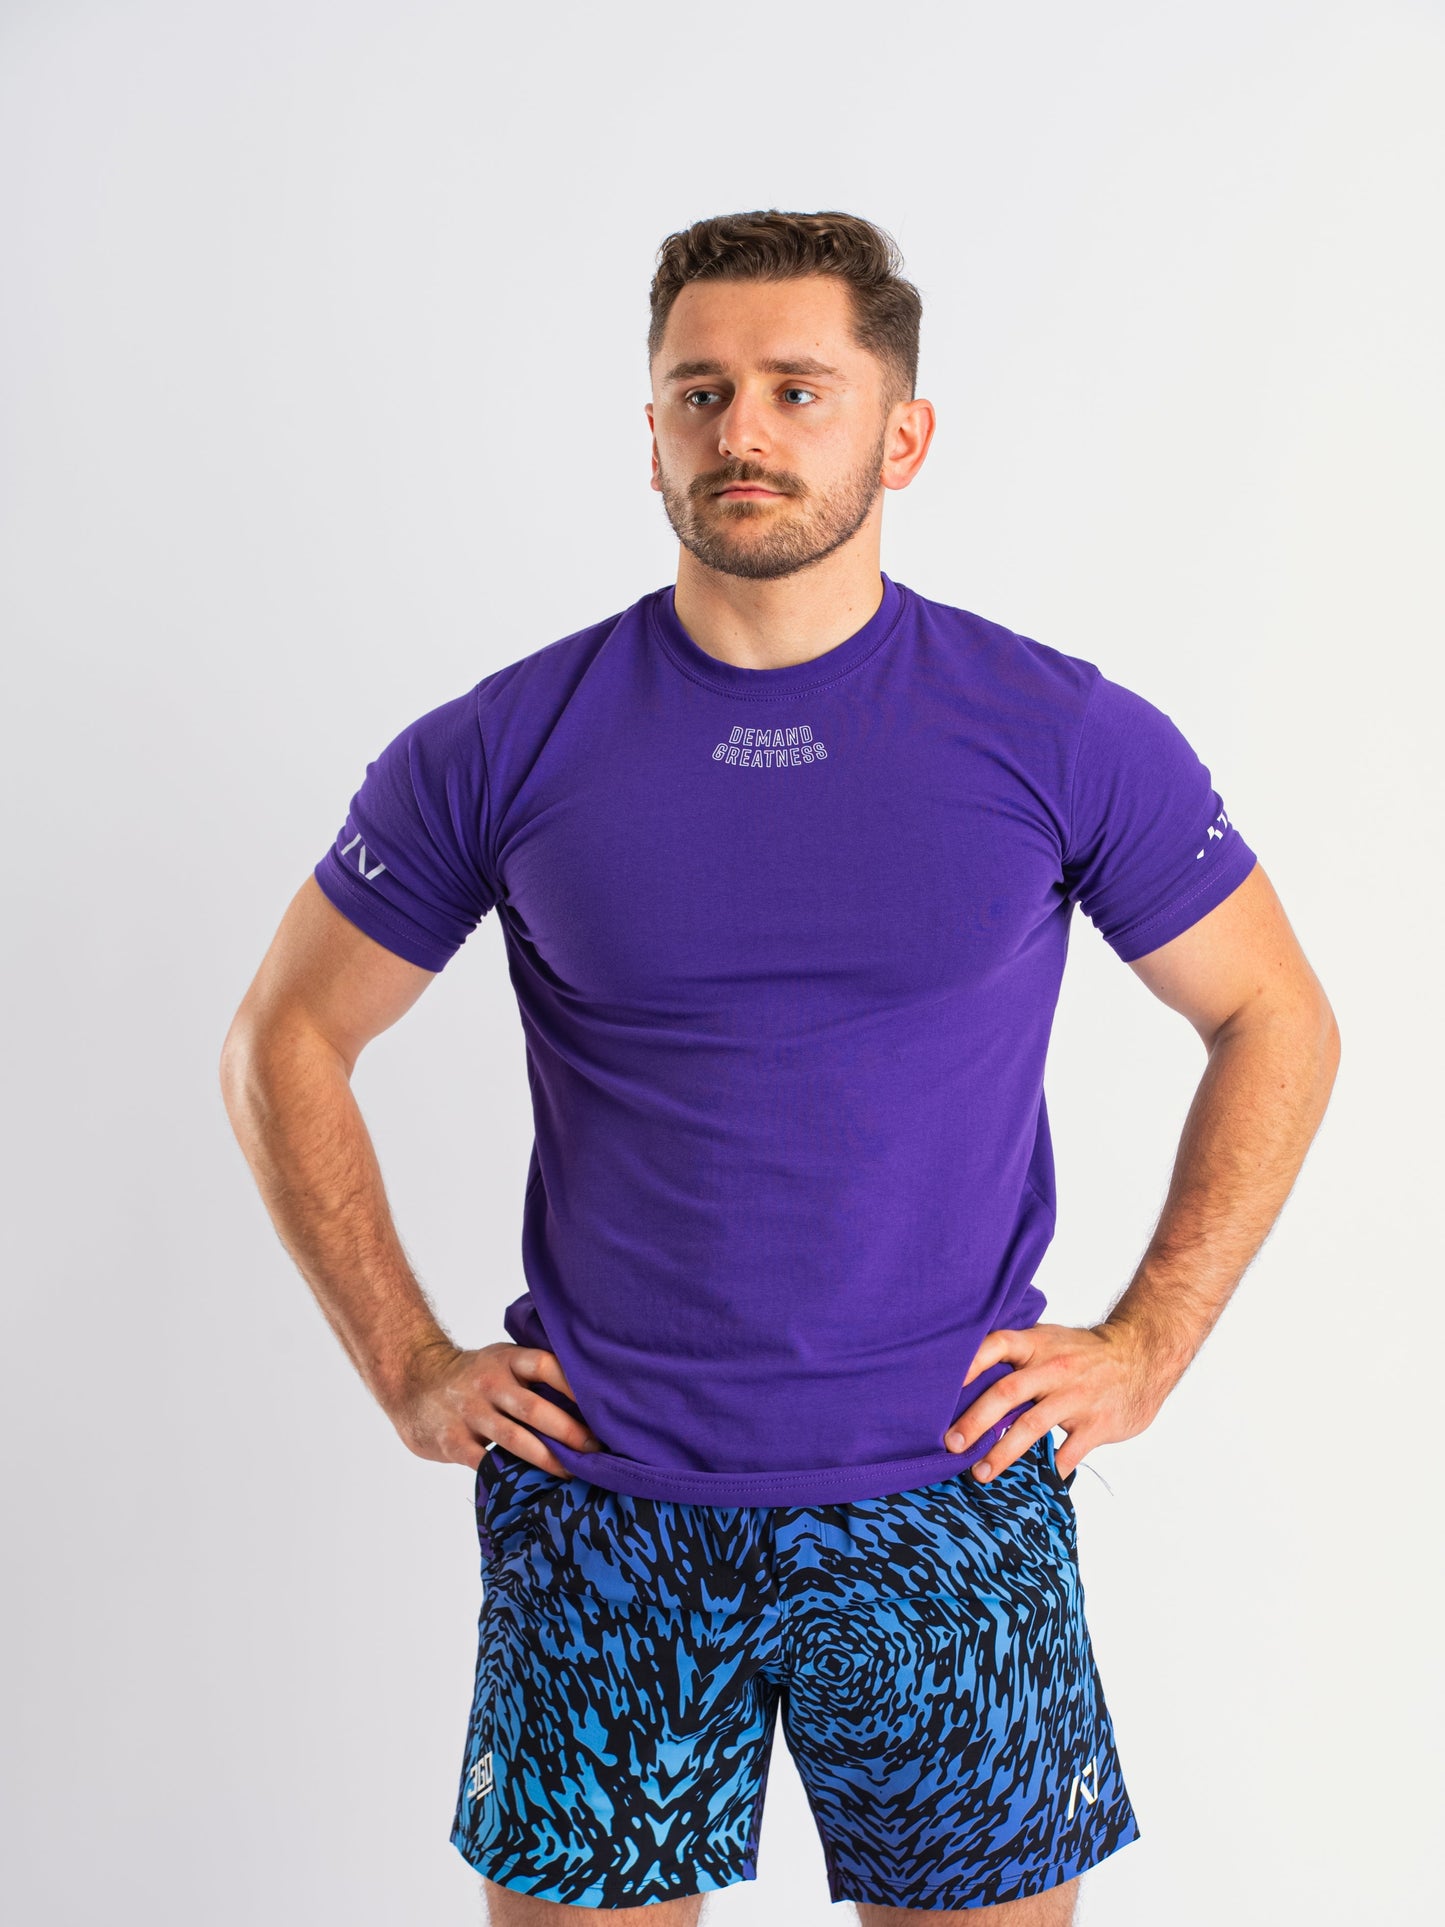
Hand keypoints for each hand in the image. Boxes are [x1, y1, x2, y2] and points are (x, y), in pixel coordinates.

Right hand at [383, 1339, 603, 1477]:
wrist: (414, 1381)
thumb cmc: (473, 1375)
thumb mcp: (501, 1360)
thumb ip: (533, 1374)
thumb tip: (587, 1398)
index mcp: (507, 1360)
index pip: (546, 1367)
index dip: (575, 1386)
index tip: (602, 1406)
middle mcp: (490, 1383)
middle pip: (535, 1408)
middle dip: (569, 1432)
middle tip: (596, 1449)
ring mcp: (470, 1412)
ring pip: (515, 1439)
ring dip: (548, 1458)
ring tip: (573, 1472)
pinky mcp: (453, 1441)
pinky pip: (486, 1462)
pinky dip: (510, 1476)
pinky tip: (532, 1486)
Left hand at [946, 1320, 1167, 1484]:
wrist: (1142, 1355)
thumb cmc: (1084, 1353)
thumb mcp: (1050, 1341)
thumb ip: (1017, 1356)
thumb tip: (966, 1379)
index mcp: (1037, 1345)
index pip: (997, 1345)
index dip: (969, 1363)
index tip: (942, 1387)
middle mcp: (1054, 1368)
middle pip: (1007, 1392)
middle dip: (975, 1420)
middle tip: (951, 1444)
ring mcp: (1076, 1397)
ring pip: (1032, 1426)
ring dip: (1002, 1452)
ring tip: (980, 1473)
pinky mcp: (1097, 1424)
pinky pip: (1068, 1454)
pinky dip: (1049, 1472)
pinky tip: (1031, 1486)